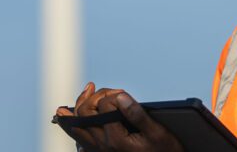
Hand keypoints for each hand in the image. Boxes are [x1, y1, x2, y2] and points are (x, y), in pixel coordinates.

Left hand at [56, 82, 182, 151]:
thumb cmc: (164, 151)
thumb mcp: (156, 132)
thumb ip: (137, 114)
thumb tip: (119, 96)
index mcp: (116, 140)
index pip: (104, 106)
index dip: (113, 95)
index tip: (123, 94)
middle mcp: (102, 146)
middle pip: (84, 113)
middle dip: (93, 96)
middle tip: (106, 90)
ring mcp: (98, 151)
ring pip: (75, 127)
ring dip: (77, 107)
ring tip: (87, 91)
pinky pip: (79, 139)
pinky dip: (73, 125)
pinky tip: (73, 117)